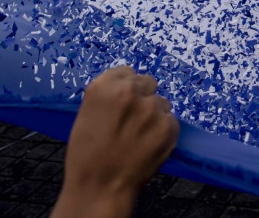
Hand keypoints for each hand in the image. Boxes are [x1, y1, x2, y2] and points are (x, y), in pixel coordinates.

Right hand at [51, 66, 178, 217]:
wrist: (100, 187)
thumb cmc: (87, 155)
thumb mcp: (87, 115)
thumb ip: (109, 96)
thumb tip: (128, 87)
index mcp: (104, 86)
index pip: (127, 72)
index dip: (126, 87)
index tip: (125, 100)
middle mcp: (130, 92)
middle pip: (148, 82)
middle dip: (143, 97)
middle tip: (134, 119)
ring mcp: (151, 108)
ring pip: (161, 102)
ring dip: (155, 115)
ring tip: (139, 136)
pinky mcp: (168, 126)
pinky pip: (171, 121)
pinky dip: (163, 131)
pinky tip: (149, 145)